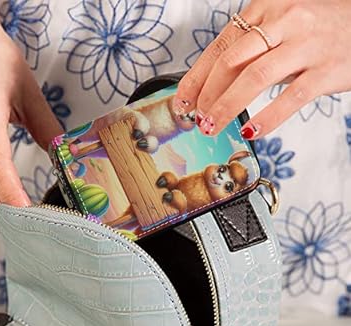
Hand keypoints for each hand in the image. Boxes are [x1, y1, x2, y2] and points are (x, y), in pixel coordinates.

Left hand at [174, 0, 350, 138]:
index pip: (220, 46)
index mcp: (265, 9)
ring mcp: (306, 45)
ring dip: (227, 107)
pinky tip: (251, 130)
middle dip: (207, 95)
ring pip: (255, 77)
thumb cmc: (316, 30)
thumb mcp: (278, 29)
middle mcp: (284, 21)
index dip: (195, 78)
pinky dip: (268, 117)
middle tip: (198, 118)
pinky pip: (291, 98)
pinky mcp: (327, 69)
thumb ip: (249, 52)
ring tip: (213, 126)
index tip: (182, 101)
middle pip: (231, 61)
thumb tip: (211, 88)